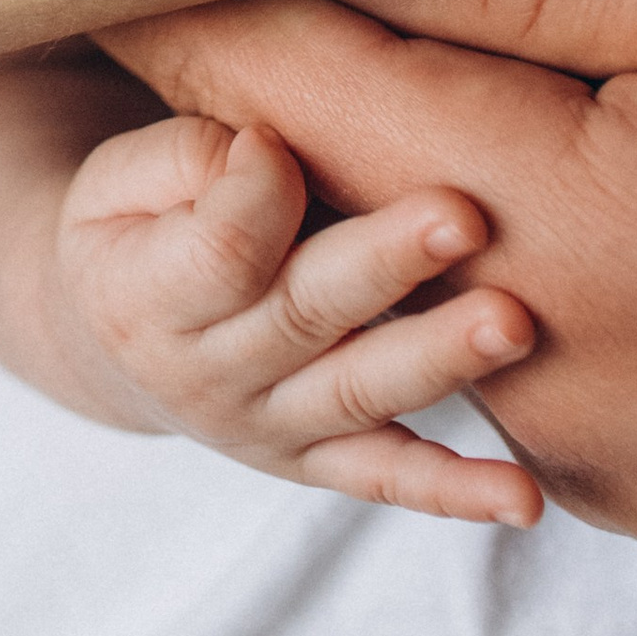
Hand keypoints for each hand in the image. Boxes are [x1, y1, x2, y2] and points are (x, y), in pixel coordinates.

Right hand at [46, 110, 537, 521]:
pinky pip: (387, 479)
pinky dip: (456, 493)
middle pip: (304, 315)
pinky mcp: (319, 462)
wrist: (112, 346)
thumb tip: (272, 153)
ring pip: (358, 393)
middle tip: (465, 214)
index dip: (258, 191)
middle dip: (386, 264)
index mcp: (143, 297)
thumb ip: (183, 157)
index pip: (217, 251)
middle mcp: (206, 375)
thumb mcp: (116, 179)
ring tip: (512, 323)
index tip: (279, 137)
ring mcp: (267, 427)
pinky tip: (524, 498)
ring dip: (438, 360)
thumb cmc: (133, 230)